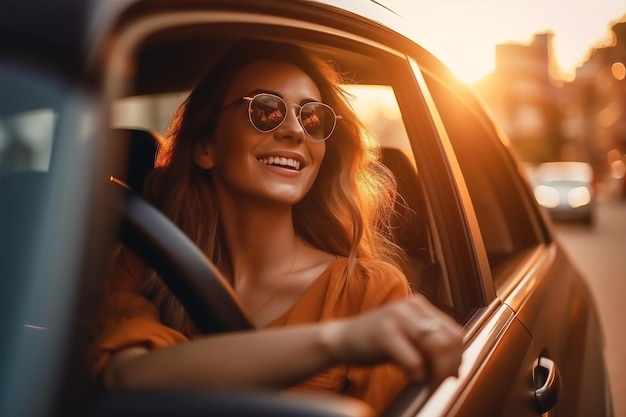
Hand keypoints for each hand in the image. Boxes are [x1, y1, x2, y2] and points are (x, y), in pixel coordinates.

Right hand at [322, 294, 462, 386]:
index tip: (451, 373)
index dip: (457, 356)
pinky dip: (418, 375)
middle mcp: (410, 307)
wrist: (340, 339)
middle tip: (440, 382)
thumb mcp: (406, 336)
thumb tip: (456, 367)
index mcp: (418, 305)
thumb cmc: (374, 341)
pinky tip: (411, 378)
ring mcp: (397, 318)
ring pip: (436, 349)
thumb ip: (428, 343)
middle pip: (449, 340)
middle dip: (449, 366)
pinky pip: (415, 361)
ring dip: (437, 372)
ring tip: (428, 382)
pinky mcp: (385, 334)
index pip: (454, 331)